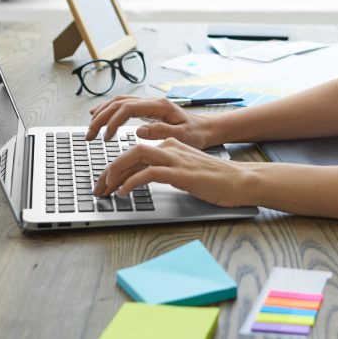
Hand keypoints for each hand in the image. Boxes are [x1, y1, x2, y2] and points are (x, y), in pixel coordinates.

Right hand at [84, 95, 218, 146]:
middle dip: (100, 118)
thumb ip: (161, 131)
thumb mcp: (182, 135)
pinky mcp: (147, 108)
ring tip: (90, 129)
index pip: (127, 109)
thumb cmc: (196, 133)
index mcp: (159, 106)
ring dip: (101, 113)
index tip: (105, 137)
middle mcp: (152, 101)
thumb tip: (138, 130)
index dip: (112, 122)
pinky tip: (97, 114)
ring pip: (118, 102)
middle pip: (118, 103)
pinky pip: (122, 104)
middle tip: (89, 135)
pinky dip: (108, 109)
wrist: (206, 128)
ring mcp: (148, 103)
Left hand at [92, 137, 253, 207]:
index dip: (116, 167)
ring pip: (136, 155)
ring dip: (115, 172)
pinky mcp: (181, 173)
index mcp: (171, 145)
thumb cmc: (215, 180)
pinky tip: (124, 192)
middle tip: (97, 188)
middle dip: (109, 169)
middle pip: (131, 151)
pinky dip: (132, 181)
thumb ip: (166, 170)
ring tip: (105, 188)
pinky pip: (149, 173)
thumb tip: (144, 179)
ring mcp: (176, 159)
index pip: (136, 152)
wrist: (239, 181)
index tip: (105, 183)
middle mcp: (171, 147)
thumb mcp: (185, 172)